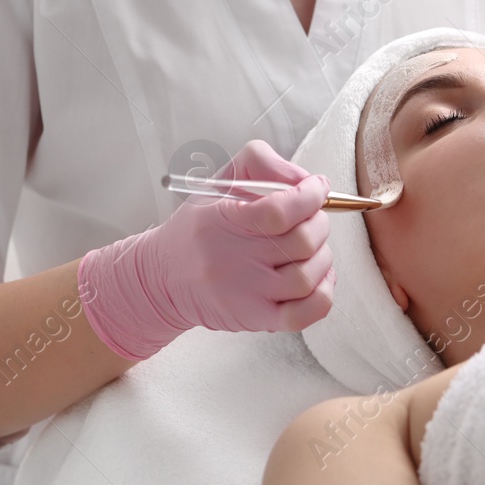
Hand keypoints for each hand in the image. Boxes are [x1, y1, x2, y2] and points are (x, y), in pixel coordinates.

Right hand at [77, 140, 335, 361]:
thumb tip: (306, 180)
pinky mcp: (256, 319)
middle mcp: (234, 260)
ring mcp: (247, 295)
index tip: (317, 187)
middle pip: (301, 243)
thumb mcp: (220, 181)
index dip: (310, 196)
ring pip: (306, 278)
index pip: (279, 212)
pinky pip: (303, 314)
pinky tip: (316, 276)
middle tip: (313, 217)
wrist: (162, 280)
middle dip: (319, 222)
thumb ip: (262, 164)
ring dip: (322, 257)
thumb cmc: (198, 228)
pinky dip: (322, 292)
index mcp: (223, 221)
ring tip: (312, 247)